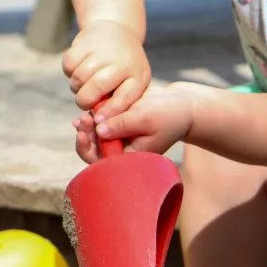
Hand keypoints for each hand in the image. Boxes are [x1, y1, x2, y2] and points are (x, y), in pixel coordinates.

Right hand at [62, 19, 150, 116]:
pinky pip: (68, 65)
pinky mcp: (85, 41)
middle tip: (85, 102)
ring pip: (79, 78)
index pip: (124, 99)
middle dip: (85, 101)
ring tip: (84, 84)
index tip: (99, 122)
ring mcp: (103, 49)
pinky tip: (79, 68)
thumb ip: (120, 101)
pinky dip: (69, 71)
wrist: (116, 31)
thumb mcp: (132, 82)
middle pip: (96, 89)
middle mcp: (122, 61)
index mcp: (138, 75)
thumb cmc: (124, 66)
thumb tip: (102, 123)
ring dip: (76, 86)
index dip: (109, 113)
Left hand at [72, 83, 194, 161]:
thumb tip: (98, 130)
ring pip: (98, 138)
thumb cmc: (169, 113)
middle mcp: (126, 151)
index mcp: (132, 157)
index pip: (102, 162)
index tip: (83, 131)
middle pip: (97, 152)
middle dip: (86, 136)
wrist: (184, 105)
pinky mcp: (124, 126)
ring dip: (89, 128)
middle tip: (83, 119)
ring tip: (84, 115)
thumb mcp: (145, 117)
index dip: (88, 148)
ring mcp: (124, 139)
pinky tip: (88, 113)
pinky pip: (105, 127)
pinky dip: (96, 121)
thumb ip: (122, 125)